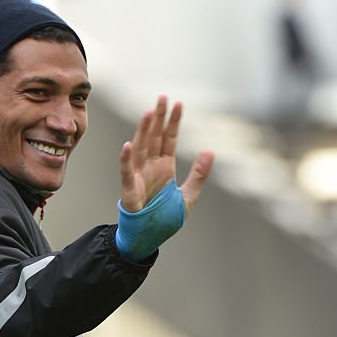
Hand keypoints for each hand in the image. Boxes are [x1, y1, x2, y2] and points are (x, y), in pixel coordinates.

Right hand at [120, 96, 213, 214]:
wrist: (148, 238)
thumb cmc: (163, 218)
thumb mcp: (188, 196)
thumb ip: (198, 174)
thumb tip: (210, 151)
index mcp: (164, 168)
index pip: (169, 139)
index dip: (173, 122)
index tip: (178, 104)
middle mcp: (150, 167)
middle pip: (155, 137)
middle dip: (159, 118)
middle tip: (163, 97)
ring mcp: (138, 176)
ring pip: (141, 148)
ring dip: (144, 130)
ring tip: (149, 113)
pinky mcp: (129, 189)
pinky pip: (126, 171)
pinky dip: (126, 159)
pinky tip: (128, 145)